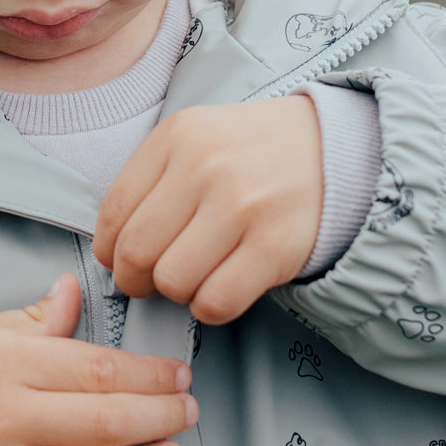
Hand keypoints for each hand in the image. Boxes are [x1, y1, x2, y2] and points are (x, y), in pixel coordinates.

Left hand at [93, 96, 323, 323]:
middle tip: (150, 281)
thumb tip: (111, 247)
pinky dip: (209, 308)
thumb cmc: (253, 152)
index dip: (108, 249)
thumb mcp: (194, 139)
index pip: (113, 211)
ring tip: (195, 276)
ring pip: (172, 281)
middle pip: (136, 252)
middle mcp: (206, 167)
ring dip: (176, 293)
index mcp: (176, 137)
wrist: (336, 148)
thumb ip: (151, 182)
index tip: (119, 260)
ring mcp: (243, 205)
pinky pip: (216, 301)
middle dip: (134, 280)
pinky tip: (221, 288)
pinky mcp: (277, 246)